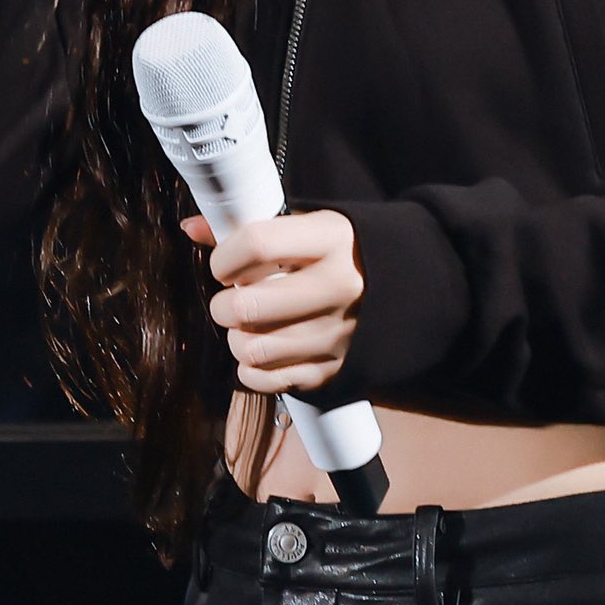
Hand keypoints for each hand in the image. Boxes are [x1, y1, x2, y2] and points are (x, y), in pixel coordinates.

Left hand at [180, 209, 364, 393]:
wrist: (413, 286)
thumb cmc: (345, 251)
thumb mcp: (311, 224)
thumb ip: (250, 228)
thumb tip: (191, 228)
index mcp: (331, 239)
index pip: (256, 245)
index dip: (225, 256)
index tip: (225, 264)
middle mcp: (338, 286)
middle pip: (248, 306)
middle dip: (224, 305)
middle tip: (232, 298)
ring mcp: (337, 333)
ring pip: (252, 349)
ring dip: (237, 338)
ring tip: (248, 325)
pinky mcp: (335, 369)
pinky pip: (267, 380)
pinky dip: (252, 370)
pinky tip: (261, 350)